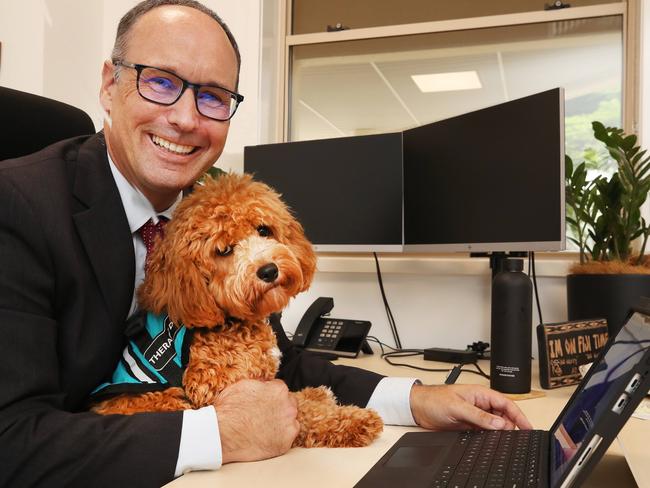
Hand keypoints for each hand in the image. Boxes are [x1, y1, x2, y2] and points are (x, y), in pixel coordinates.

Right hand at [215, 379, 299, 463]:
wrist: (222, 434)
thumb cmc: (229, 410)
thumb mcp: (243, 385)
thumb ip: (260, 384)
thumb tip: (264, 383)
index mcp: (278, 390)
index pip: (280, 389)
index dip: (270, 395)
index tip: (264, 401)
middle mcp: (288, 407)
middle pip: (289, 404)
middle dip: (280, 408)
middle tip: (265, 414)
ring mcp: (288, 426)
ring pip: (291, 422)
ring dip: (281, 423)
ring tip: (264, 428)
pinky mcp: (285, 444)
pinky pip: (287, 439)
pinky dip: (279, 439)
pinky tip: (266, 438)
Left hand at [409, 383, 532, 430]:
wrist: (418, 408)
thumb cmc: (434, 399)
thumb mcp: (458, 407)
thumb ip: (479, 416)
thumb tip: (500, 423)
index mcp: (480, 394)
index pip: (506, 403)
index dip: (519, 415)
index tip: (528, 427)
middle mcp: (480, 404)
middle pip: (504, 416)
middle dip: (512, 426)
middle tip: (517, 438)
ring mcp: (475, 416)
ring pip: (495, 425)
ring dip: (500, 433)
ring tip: (505, 441)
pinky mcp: (469, 426)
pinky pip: (485, 432)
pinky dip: (490, 437)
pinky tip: (492, 443)